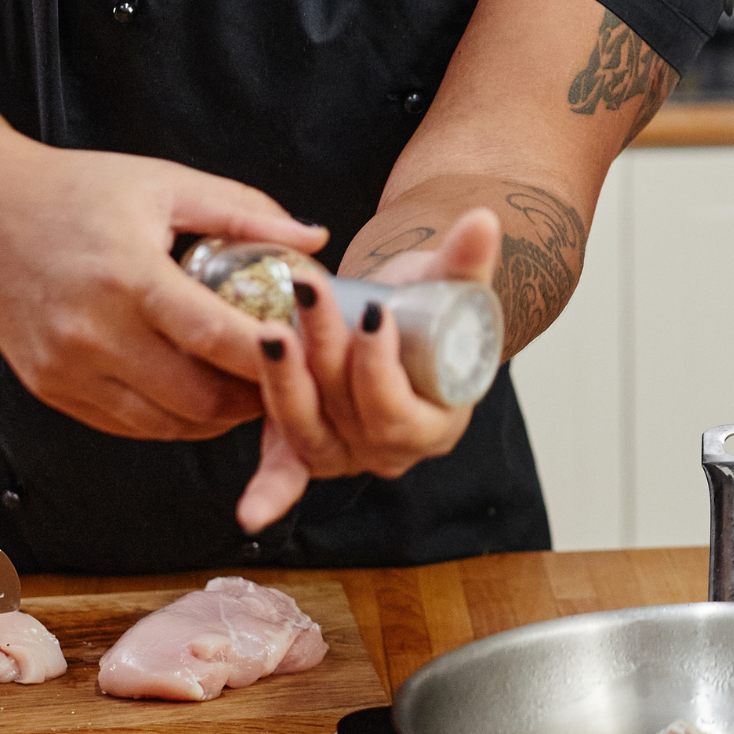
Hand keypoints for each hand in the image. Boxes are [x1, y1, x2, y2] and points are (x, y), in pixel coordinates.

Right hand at [0, 127, 325, 438]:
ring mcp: (65, 367)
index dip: (271, 355)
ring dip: (215, 417)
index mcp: (129, 277)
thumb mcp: (169, 185)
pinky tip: (200, 395)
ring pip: (162, 423)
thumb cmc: (78, 191)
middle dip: (253, 397)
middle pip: (195, 397)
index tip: (310, 354)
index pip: (215, 336)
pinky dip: (170, 419)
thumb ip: (247, 214)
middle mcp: (92, 332)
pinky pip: (124, 423)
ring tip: (252, 391)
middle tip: (291, 379)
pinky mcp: (48, 386)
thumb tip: (314, 240)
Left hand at [236, 206, 499, 532]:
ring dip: (284, 382)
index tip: (373, 315)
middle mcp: (389, 453)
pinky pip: (284, 471)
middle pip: (348, 416)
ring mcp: (344, 455)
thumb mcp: (449, 283)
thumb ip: (467, 258)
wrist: (395, 317)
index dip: (382, 370)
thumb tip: (483, 219)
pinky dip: (270, 491)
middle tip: (309, 295)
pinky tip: (249, 513)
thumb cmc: (427, 306)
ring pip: (306, 432)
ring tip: (272, 330)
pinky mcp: (301, 448)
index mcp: (437, 425)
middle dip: (325, 354)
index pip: (401, 411)